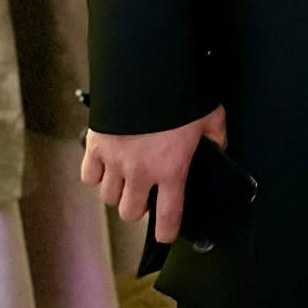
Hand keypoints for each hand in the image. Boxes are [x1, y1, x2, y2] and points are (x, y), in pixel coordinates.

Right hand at [80, 105, 227, 243]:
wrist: (147, 72)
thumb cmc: (181, 95)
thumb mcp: (211, 116)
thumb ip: (216, 136)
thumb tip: (219, 147)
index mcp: (171, 170)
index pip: (168, 215)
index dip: (167, 231)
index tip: (165, 234)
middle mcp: (140, 173)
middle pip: (130, 212)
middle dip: (138, 208)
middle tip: (145, 195)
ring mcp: (114, 162)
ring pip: (108, 198)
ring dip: (117, 193)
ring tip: (126, 181)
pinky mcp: (95, 146)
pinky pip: (88, 176)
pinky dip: (95, 176)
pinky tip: (105, 167)